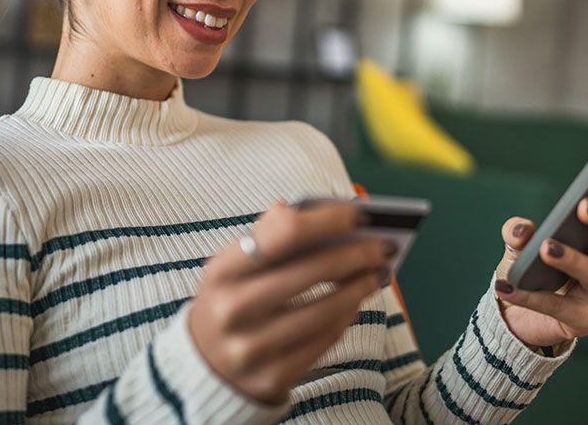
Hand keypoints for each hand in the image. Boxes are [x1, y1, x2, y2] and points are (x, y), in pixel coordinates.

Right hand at [188, 200, 392, 405]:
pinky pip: (324, 341)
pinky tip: (356, 301)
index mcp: (221, 271)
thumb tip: (309, 209)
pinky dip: (346, 317)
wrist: (204, 365)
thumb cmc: (232, 299)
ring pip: (324, 311)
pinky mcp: (272, 377)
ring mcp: (251, 349)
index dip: (328, 220)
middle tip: (384, 245)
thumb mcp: (233, 266)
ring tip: (378, 272)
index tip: (358, 213)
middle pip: (312, 271)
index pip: (283, 232)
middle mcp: (232, 310)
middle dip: (357, 254)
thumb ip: (268, 235)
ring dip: (359, 287)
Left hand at [493, 171, 587, 348]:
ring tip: (545, 247)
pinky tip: (506, 286)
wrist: (520, 316)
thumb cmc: (532, 269)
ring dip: (571, 259)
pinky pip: (558, 306)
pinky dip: (530, 296)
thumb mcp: (522, 243)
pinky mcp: (585, 320)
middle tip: (584, 205)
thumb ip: (519, 232)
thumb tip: (522, 230)